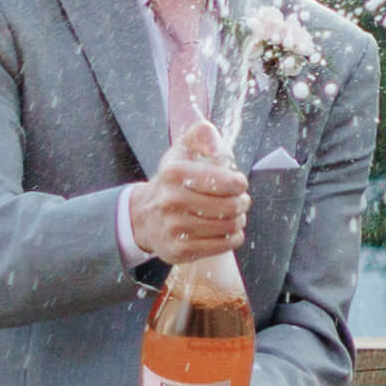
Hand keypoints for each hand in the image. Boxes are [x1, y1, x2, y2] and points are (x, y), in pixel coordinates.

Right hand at [126, 140, 248, 265]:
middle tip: (241, 201)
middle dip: (242, 203)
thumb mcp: (181, 152)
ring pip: (228, 226)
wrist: (143, 216)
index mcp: (174, 173)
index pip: (227, 181)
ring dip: (239, 220)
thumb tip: (212, 137)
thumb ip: (199, 135)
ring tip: (234, 215)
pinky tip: (228, 230)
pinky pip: (222, 245)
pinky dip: (233, 238)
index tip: (238, 184)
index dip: (239, 184)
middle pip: (230, 206)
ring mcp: (174, 228)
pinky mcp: (179, 250)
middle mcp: (171, 201)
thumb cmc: (172, 182)